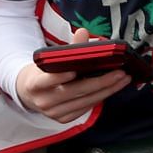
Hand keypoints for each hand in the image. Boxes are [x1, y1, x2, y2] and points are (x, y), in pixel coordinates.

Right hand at [13, 27, 130, 124]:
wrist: (30, 93)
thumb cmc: (43, 73)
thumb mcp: (50, 59)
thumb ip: (67, 48)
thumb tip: (83, 33)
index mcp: (35, 83)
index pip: (46, 81)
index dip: (59, 77)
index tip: (74, 71)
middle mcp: (43, 100)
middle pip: (74, 91)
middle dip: (100, 82)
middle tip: (119, 73)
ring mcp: (53, 112)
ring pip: (84, 102)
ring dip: (107, 91)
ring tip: (123, 79)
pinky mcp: (63, 119)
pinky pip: (85, 109)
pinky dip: (100, 98)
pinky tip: (112, 88)